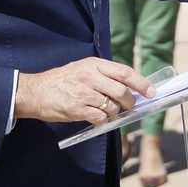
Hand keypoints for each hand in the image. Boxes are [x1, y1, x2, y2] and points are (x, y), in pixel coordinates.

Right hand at [15, 57, 153, 125]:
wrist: (36, 91)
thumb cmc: (62, 81)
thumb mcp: (82, 69)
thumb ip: (103, 75)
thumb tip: (128, 87)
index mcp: (94, 64)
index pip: (124, 72)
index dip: (141, 83)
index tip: (151, 92)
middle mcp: (90, 77)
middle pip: (122, 91)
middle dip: (130, 102)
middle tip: (130, 106)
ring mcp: (84, 93)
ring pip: (112, 106)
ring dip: (115, 113)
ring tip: (109, 112)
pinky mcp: (77, 109)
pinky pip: (100, 118)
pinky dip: (103, 121)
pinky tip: (98, 119)